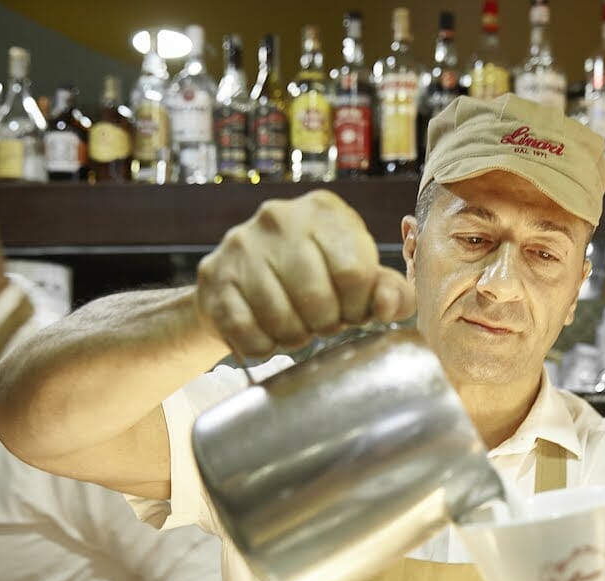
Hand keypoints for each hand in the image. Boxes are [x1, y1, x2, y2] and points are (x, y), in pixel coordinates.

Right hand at [195, 190, 416, 356]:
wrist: (240, 283)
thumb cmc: (315, 280)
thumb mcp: (360, 279)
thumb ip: (390, 292)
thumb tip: (386, 306)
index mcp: (325, 211)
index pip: (355, 273)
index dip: (358, 306)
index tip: (350, 310)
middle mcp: (281, 217)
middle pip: (318, 299)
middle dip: (325, 324)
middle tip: (320, 322)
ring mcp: (242, 244)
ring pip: (281, 319)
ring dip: (294, 337)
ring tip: (294, 327)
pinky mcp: (214, 275)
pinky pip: (246, 331)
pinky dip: (262, 346)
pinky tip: (266, 333)